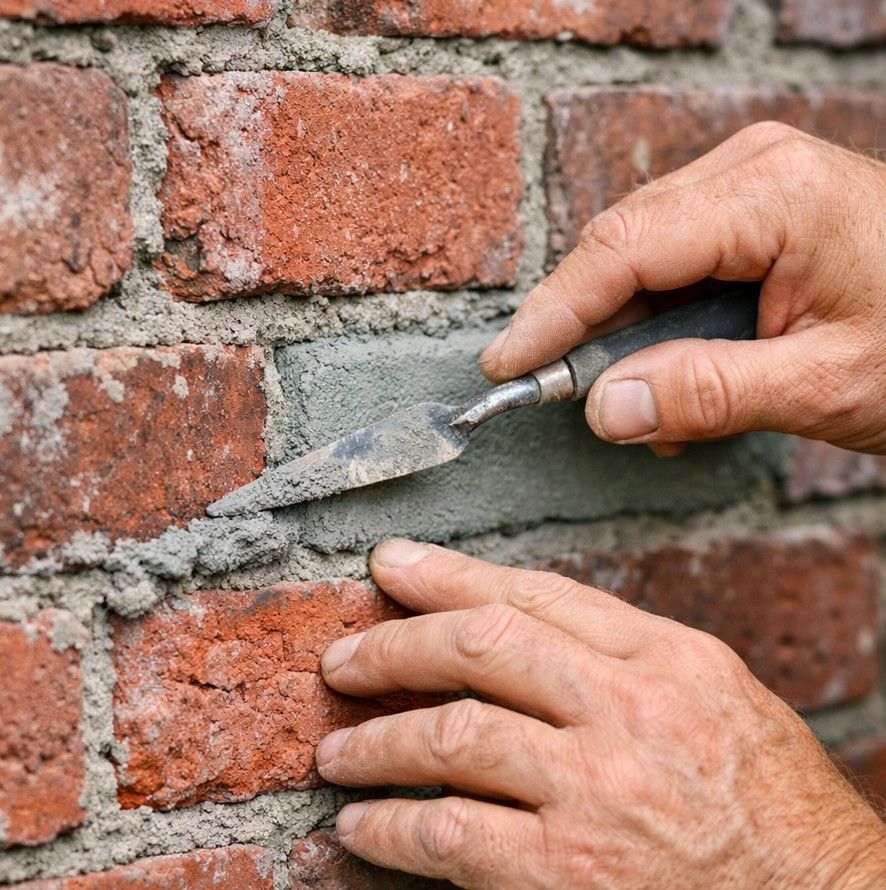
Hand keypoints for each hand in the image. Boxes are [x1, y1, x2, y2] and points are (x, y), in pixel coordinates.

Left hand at [316, 539, 885, 887]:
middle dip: (397, 643)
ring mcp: (598, 792)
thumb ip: (625, 654)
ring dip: (377, 741)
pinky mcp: (570, 874)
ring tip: (337, 750)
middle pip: (483, 645)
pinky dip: (391, 829)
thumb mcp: (718, 698)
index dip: (452, 574)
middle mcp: (631, 710)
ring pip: (453, 735)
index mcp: (669, 657)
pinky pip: (451, 836)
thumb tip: (524, 626)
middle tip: (344, 657)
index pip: (536, 593)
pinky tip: (361, 828)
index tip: (394, 565)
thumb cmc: (775, 805)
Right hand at [479, 123, 885, 455]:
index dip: (553, 314)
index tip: (507, 366)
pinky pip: (672, 264)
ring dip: (629, 337)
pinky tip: (680, 376)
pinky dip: (661, 326)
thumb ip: (710, 394)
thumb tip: (606, 409)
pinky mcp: (750, 210)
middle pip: (620, 249)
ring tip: (651, 404)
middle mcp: (751, 170)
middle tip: (574, 401)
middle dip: (585, 330)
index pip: (622, 250)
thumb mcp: (826, 384)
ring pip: (639, 261)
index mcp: (772, 195)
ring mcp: (749, 183)